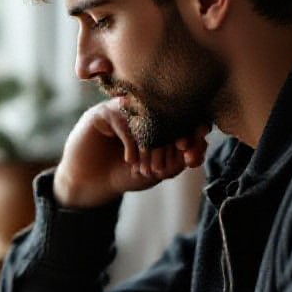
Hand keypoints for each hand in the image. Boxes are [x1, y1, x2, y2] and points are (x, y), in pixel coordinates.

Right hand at [52, 100, 209, 208]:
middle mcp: (140, 108)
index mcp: (157, 118)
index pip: (182, 117)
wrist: (91, 184)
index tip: (191, 156)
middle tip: (170, 162)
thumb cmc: (123, 176)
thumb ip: (177, 160)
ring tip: (147, 168)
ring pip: (144, 117)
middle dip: (171, 141)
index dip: (192, 134)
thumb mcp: (156, 172)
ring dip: (149, 145)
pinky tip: (130, 160)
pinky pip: (123, 119)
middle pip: (166, 114)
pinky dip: (131, 142)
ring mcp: (122, 108)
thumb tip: (200, 145)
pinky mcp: (103, 112)